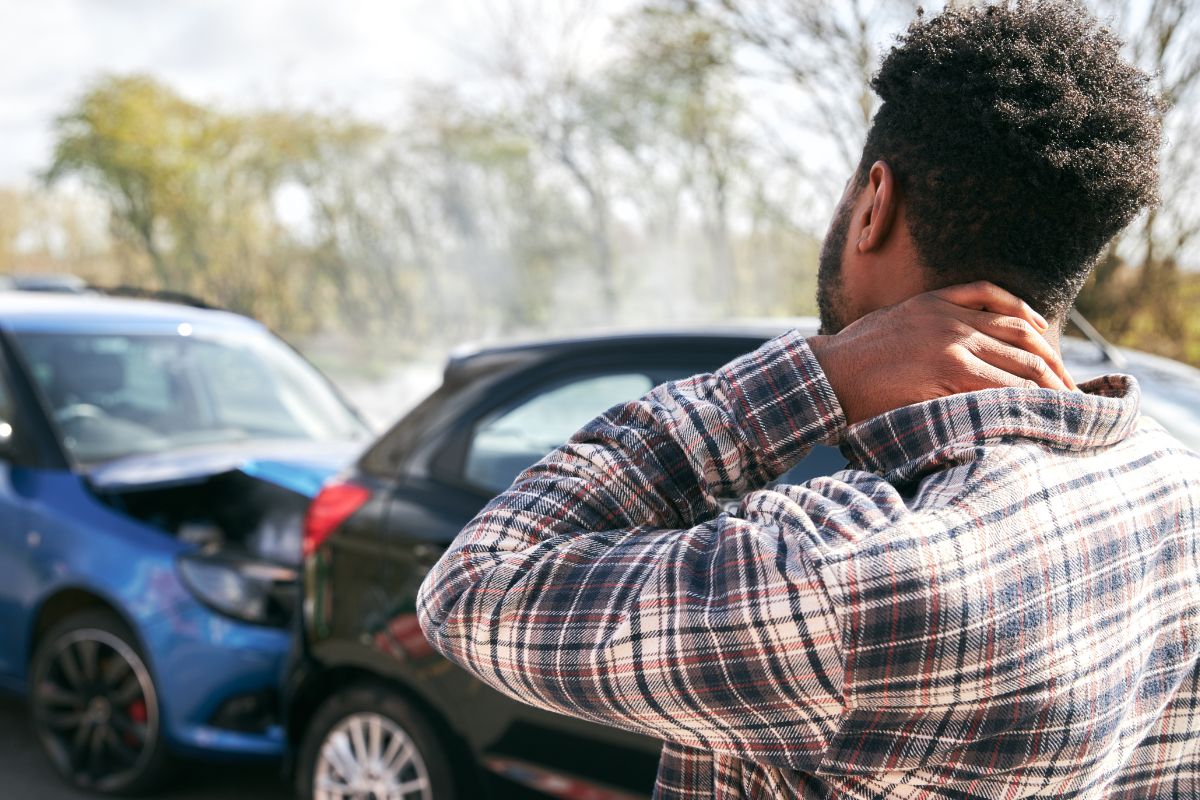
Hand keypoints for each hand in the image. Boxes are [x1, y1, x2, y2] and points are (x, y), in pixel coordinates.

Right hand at [807, 281, 1076, 424]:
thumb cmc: (850, 358)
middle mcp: (952, 318)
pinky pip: (1000, 384)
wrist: (826, 374)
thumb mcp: (891, 324)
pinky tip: (1038, 410)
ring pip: (1019, 362)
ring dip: (1048, 386)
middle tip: (1071, 389)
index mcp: (938, 301)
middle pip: (1023, 336)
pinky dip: (1024, 398)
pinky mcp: (947, 371)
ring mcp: (952, 343)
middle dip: (1053, 364)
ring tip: (1066, 406)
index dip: (1037, 333)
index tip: (1051, 356)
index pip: (1006, 308)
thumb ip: (925, 325)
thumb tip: (949, 349)